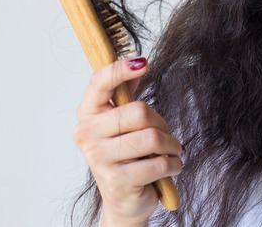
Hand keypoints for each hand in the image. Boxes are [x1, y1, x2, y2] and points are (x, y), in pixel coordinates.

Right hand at [72, 57, 183, 226]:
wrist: (125, 199)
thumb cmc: (127, 155)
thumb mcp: (123, 121)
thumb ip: (127, 91)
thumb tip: (138, 62)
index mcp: (87, 114)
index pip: (100, 83)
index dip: (121, 70)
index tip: (143, 62)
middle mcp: (86, 134)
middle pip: (139, 112)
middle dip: (162, 123)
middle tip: (165, 135)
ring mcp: (99, 159)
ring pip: (152, 137)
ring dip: (172, 145)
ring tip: (170, 151)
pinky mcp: (117, 181)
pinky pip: (160, 163)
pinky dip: (174, 164)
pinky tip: (170, 166)